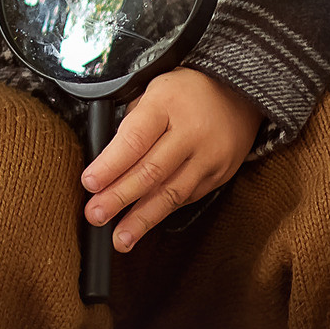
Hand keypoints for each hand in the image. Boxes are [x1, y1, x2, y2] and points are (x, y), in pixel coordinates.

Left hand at [81, 68, 260, 250]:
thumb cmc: (186, 92)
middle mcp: (191, 133)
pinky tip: (144, 224)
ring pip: (171, 193)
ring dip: (142, 219)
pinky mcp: (219, 176)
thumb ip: (131, 123)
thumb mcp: (152, 90)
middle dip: (119, 197)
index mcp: (167, 104)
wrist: (239, 94)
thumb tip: (105, 162)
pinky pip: (186, 197)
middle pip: (151, 172)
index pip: (135, 140)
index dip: (110, 165)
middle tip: (95, 215)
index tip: (89, 183)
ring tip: (120, 238)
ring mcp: (209, 157)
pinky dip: (162, 212)